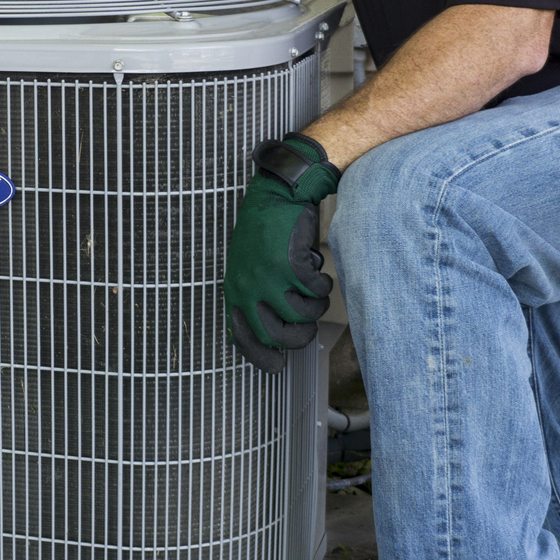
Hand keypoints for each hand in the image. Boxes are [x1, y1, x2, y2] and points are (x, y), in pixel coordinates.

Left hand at [224, 134, 341, 371]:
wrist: (278, 194)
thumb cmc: (265, 232)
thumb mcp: (247, 269)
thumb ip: (252, 300)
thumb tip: (268, 339)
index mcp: (235, 291)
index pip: (244, 338)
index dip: (262, 358)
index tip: (278, 365)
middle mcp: (249, 288)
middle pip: (279, 336)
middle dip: (300, 335)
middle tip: (308, 322)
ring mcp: (270, 277)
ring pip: (304, 315)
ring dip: (316, 305)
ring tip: (313, 288)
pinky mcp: (292, 264)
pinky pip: (317, 291)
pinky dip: (323, 284)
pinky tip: (318, 268)